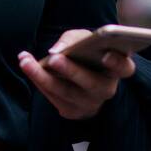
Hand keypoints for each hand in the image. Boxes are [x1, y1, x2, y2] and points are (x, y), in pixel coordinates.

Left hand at [17, 28, 135, 119]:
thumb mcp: (83, 38)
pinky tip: (27, 66)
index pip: (125, 68)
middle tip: (54, 58)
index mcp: (117, 68)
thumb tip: (57, 49)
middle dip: (71, 71)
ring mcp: (90, 104)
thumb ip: (73, 38)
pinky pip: (53, 98)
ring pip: (66, 93)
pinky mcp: (72, 112)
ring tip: (26, 61)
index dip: (117, 63)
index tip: (105, 55)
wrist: (79, 72)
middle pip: (92, 84)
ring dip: (43, 76)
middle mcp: (106, 89)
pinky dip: (39, 81)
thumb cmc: (86, 51)